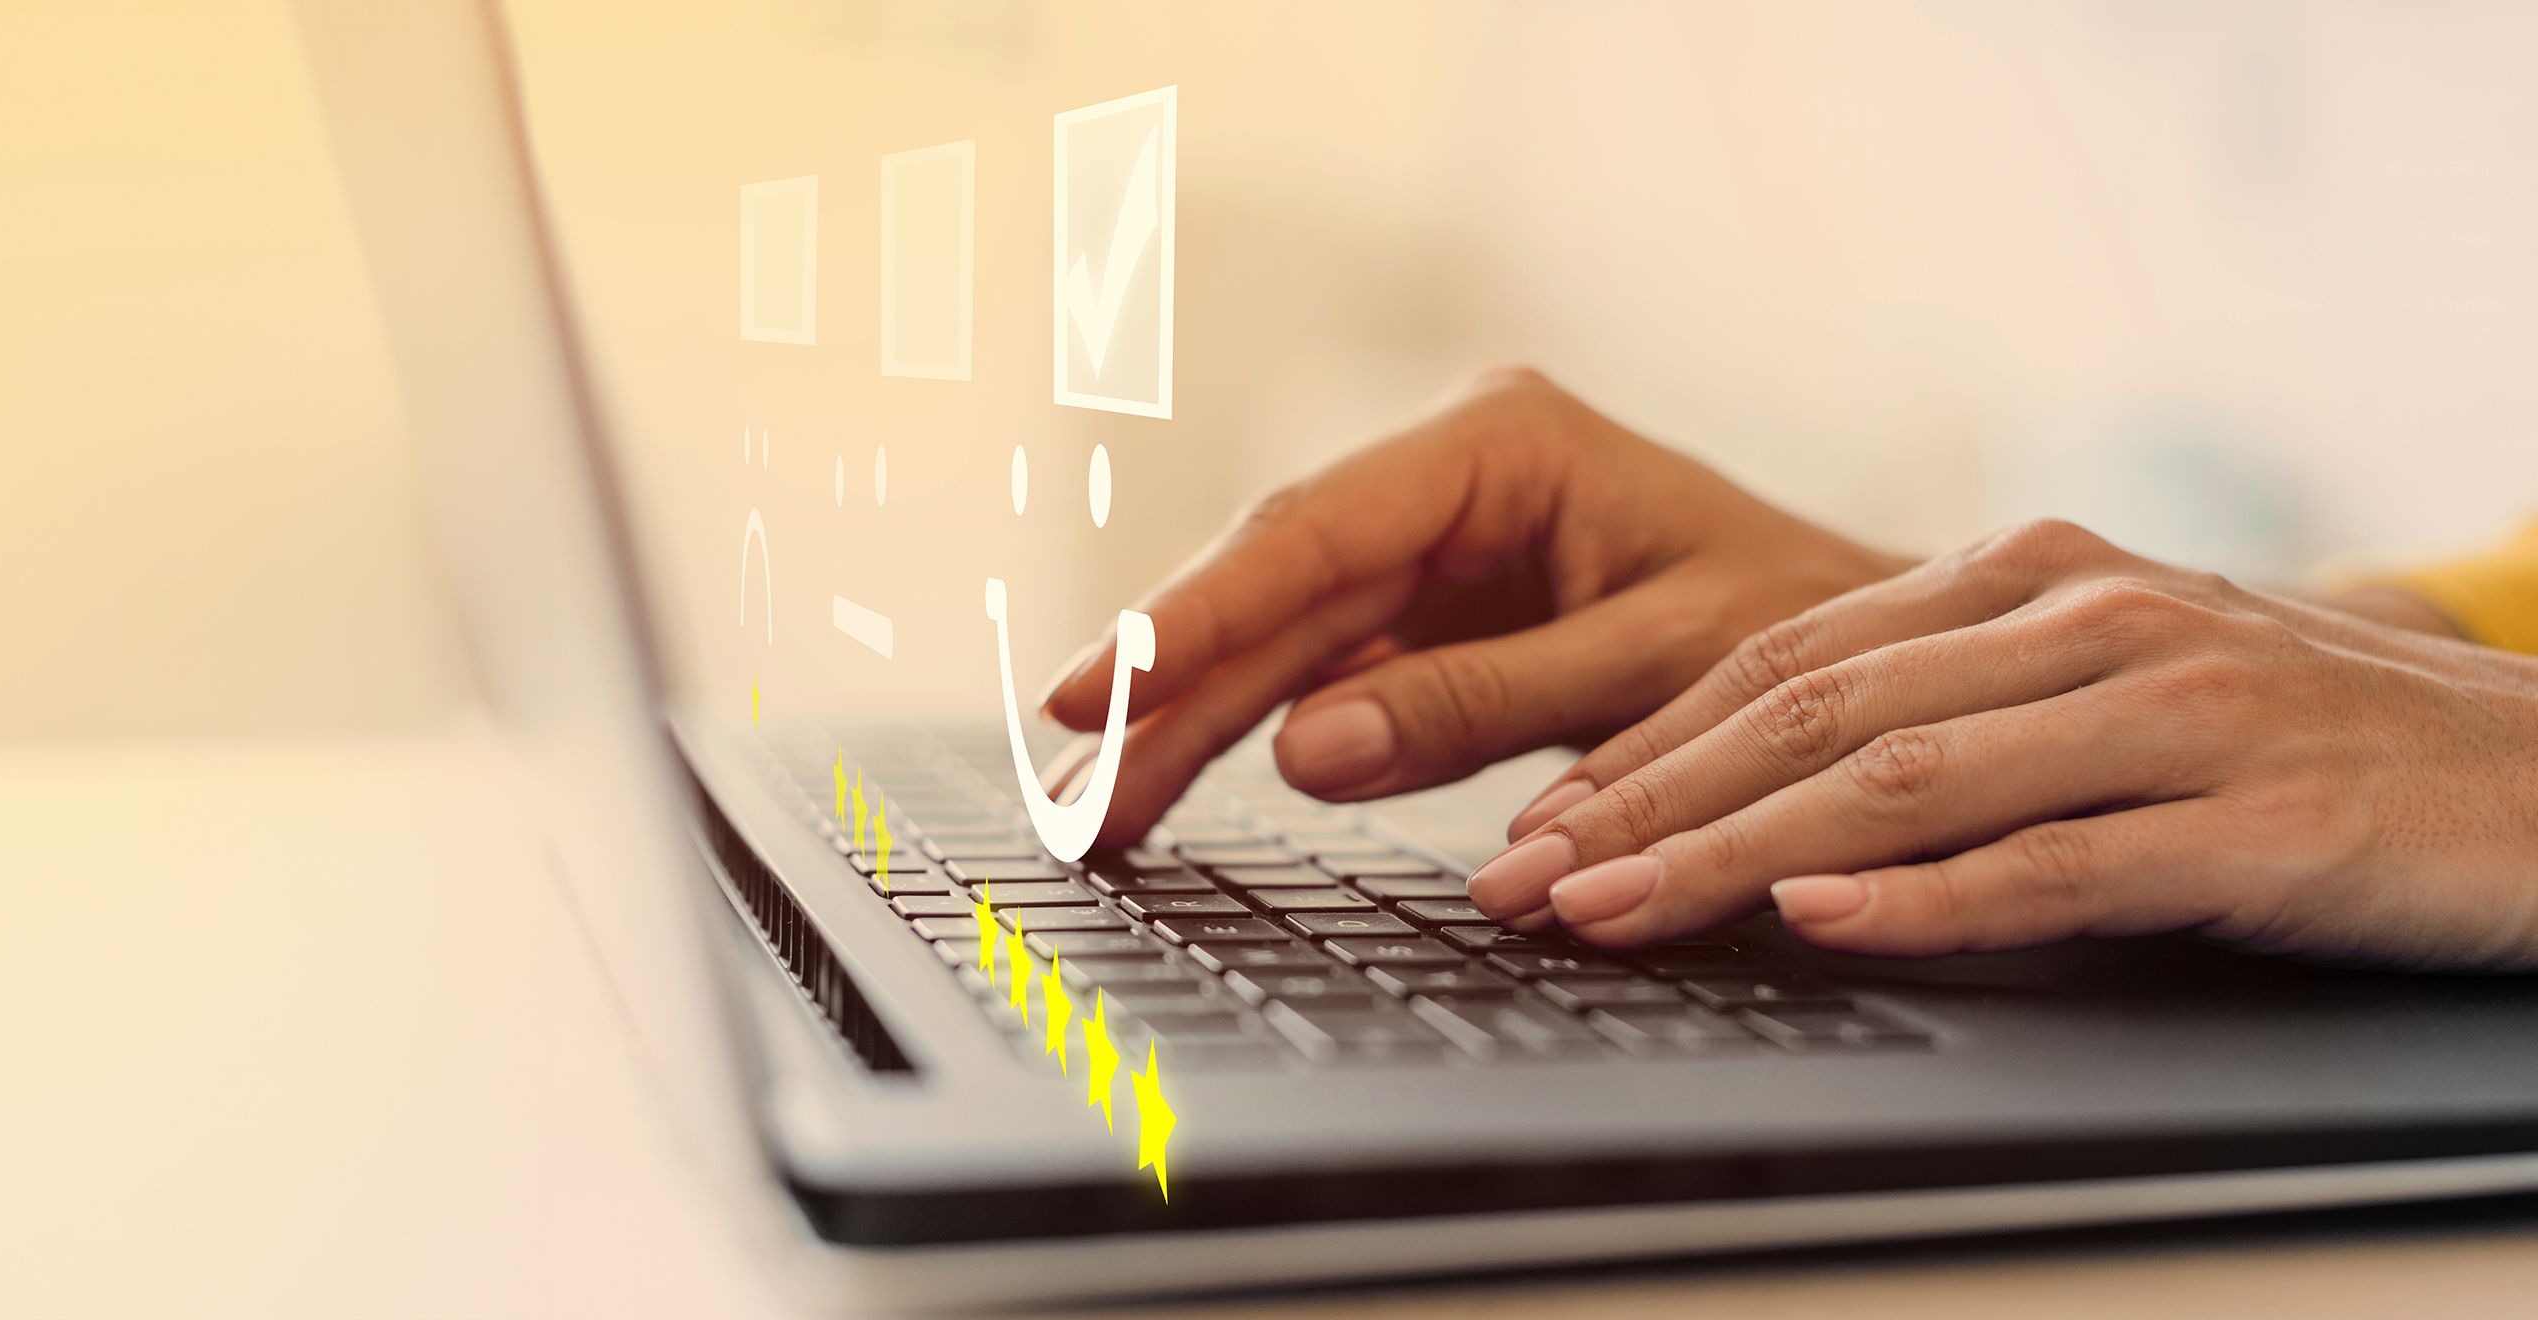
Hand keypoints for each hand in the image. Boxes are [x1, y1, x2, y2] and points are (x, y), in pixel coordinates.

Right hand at [1037, 367, 1908, 848]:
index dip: (1188, 621)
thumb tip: (1308, 746)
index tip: (1088, 693)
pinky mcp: (1441, 621)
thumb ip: (1485, 702)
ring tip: (1096, 813)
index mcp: (1505, 444)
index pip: (1310, 535)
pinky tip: (1169, 786)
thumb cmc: (1824, 636)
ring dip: (1186, 725)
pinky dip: (1252, 738)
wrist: (1905, 662)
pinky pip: (1325, 680)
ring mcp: (1440, 551)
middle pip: (1271, 592)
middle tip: (1072, 794)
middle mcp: (1453, 480)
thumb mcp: (1664, 667)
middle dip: (1164, 693)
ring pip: (1280, 640)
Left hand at [1472, 519, 2537, 969]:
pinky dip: (1932, 897)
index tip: (1532, 822)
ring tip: (1616, 910)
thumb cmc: (2306, 744)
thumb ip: (1958, 711)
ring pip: (1907, 782)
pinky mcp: (2260, 817)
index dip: (1643, 746)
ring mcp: (2176, 710)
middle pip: (1813, 713)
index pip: (1786, 659)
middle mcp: (2087, 619)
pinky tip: (1825, 921)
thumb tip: (1765, 803)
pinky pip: (2063, 860)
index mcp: (2033, 577)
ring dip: (1734, 853)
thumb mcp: (2112, 688)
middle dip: (1645, 804)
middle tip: (1524, 881)